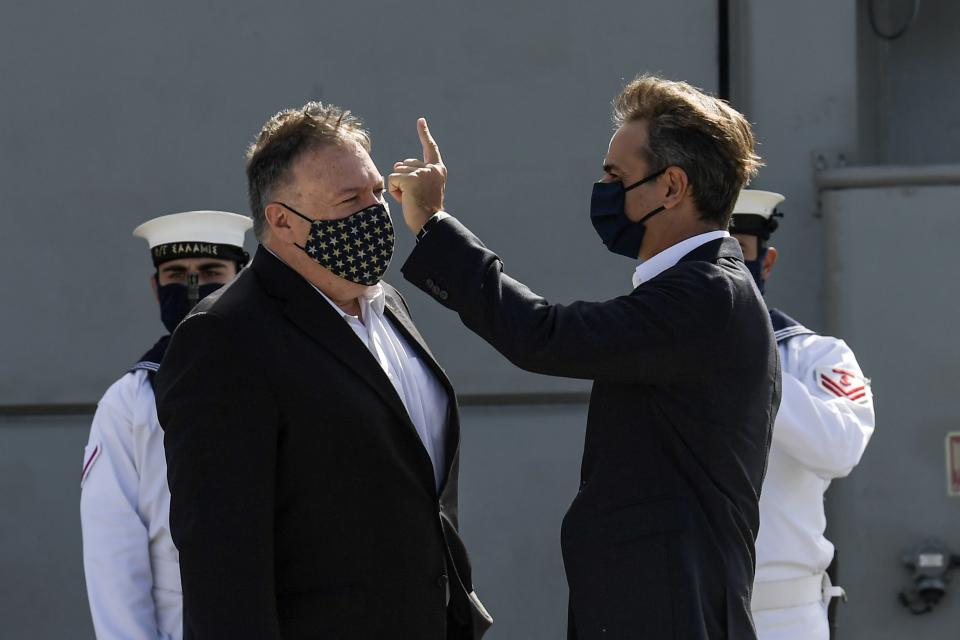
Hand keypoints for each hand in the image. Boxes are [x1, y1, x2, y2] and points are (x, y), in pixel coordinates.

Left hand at [388, 118, 446, 233]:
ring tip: (411, 199)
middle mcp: (432, 168)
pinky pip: (391, 180)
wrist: (431, 223)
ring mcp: (422, 172)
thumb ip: (414, 174)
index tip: (420, 120)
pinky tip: (405, 200)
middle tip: (415, 196)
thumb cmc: (426, 210)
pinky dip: (394, 192)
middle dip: (403, 180)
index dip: (424, 134)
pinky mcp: (411, 179)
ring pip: (396, 173)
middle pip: (404, 165)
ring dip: (399, 188)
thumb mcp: (423, 188)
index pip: (430, 148)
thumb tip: (397, 164)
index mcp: (438, 170)